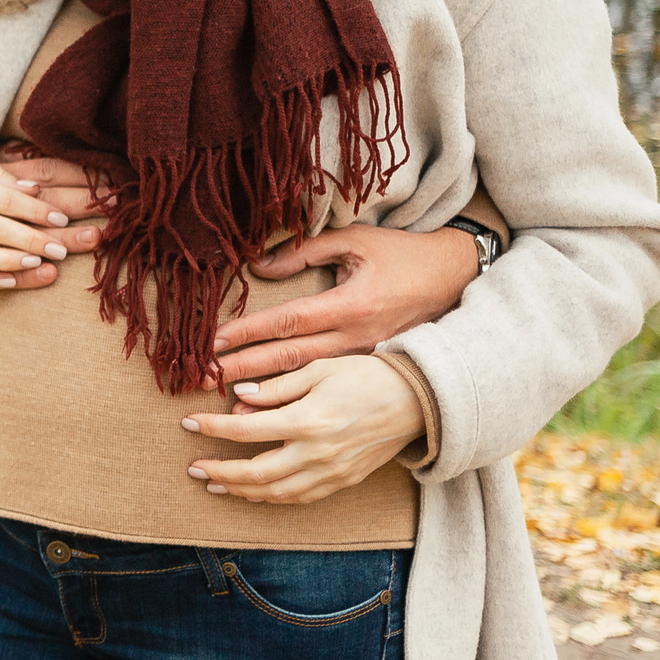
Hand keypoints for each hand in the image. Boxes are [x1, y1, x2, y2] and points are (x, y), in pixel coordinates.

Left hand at [181, 357, 423, 504]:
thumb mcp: (319, 369)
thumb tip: (239, 396)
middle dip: (220, 471)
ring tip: (216, 483)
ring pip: (275, 493)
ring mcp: (331, 473)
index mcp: (307, 421)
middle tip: (193, 468)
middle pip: (255, 473)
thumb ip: (277, 387)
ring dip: (241, 491)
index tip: (187, 424)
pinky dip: (272, 498)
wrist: (416, 400)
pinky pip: (299, 498)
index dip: (212, 428)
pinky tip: (254, 492)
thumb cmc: (366, 376)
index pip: (245, 430)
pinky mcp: (342, 482)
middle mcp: (317, 453)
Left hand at [209, 223, 477, 384]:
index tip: (212, 343)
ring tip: (226, 410)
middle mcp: (355, 338)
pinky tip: (270, 418)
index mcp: (350, 305)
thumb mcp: (356, 241)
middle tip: (202, 380)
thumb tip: (259, 266)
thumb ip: (304, 251)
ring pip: (306, 382)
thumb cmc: (404, 255)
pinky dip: (296, 402)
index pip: (287, 322)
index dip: (248, 332)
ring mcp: (364, 358)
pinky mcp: (370, 367)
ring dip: (266, 397)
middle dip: (242, 370)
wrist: (458, 280)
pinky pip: (327, 388)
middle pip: (288, 359)